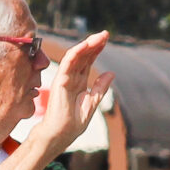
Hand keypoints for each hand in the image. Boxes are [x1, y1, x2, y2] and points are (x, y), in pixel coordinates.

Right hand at [30, 31, 112, 159]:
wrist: (59, 135)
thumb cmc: (72, 124)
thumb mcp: (91, 104)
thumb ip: (100, 89)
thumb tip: (110, 73)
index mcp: (79, 83)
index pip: (88, 61)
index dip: (96, 50)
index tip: (106, 39)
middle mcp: (72, 78)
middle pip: (83, 56)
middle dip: (94, 44)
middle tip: (105, 33)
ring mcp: (65, 78)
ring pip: (76, 56)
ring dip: (87, 45)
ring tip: (99, 37)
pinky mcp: (60, 81)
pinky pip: (67, 63)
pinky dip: (76, 53)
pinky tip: (85, 45)